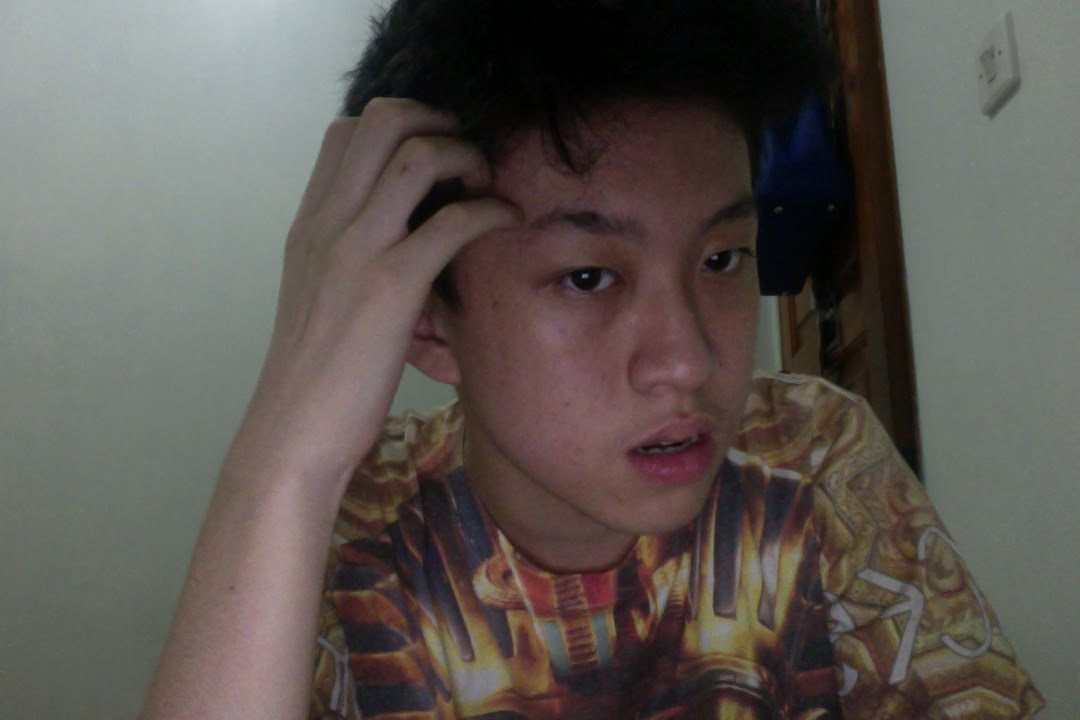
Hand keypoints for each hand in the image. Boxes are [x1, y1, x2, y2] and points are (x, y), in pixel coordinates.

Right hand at [229, 98, 519, 493]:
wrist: (294, 432)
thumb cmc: (314, 377)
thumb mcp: (318, 297)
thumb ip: (345, 256)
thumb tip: (394, 238)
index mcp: (309, 225)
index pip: (345, 132)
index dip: (400, 124)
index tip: (436, 150)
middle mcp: (328, 224)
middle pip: (382, 120)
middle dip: (438, 119)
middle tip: (468, 152)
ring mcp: (357, 250)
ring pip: (417, 155)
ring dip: (466, 154)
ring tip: (487, 181)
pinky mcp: (392, 286)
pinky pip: (453, 220)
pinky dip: (490, 208)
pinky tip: (507, 219)